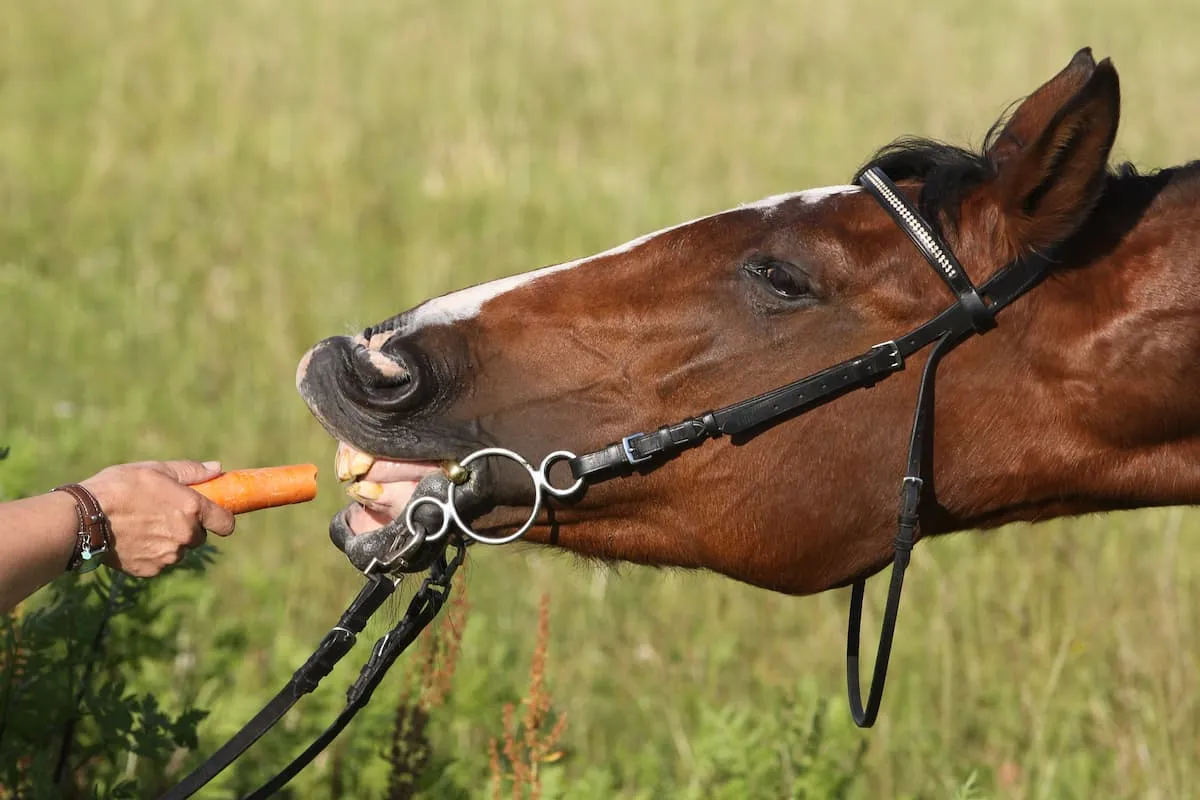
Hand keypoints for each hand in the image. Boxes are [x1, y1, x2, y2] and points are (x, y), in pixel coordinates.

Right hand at [80, 461, 236, 577]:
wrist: (82, 518)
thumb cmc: (119, 487)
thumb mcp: (156, 469)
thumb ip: (191, 472)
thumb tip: (218, 469)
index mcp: (192, 509)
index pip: (226, 523)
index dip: (221, 519)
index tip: (212, 515)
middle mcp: (185, 536)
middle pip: (199, 536)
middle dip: (187, 527)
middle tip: (163, 514)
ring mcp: (168, 556)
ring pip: (178, 550)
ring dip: (169, 541)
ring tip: (142, 525)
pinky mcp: (150, 570)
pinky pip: (159, 563)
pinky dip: (151, 554)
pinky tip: (132, 539)